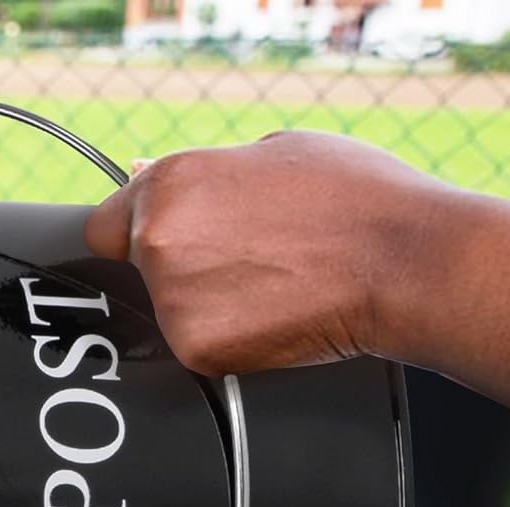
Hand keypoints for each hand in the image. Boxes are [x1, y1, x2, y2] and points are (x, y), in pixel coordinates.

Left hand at [85, 132, 445, 377]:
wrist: (402, 263)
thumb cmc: (354, 200)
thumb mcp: (275, 152)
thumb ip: (206, 174)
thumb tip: (155, 177)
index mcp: (169, 185)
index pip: (106, 226)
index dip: (136, 235)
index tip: (162, 244)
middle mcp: (159, 243)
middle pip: (140, 271)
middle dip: (179, 269)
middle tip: (245, 262)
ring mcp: (174, 302)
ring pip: (170, 313)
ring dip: (205, 307)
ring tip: (271, 284)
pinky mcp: (198, 351)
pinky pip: (198, 347)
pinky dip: (228, 341)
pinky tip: (273, 315)